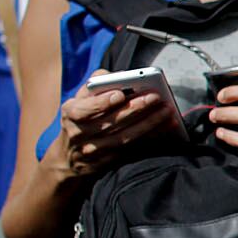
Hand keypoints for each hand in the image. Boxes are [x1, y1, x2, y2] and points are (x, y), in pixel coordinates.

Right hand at [46, 72, 174, 180]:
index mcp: (70, 114)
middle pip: (110, 123)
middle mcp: (80, 134)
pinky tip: (165, 126)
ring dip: (149, 124)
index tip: (120, 94)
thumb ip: (96, 84)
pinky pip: (133, 149)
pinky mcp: (109, 163)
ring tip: (167, 110)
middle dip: (135, 109)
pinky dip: (151, 137)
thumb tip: (119, 75)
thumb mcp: (79, 99)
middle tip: (155, 97)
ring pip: (124, 138)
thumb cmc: (81, 117)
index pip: (83, 110)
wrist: (70, 156)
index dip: (102, 103)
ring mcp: (94, 151)